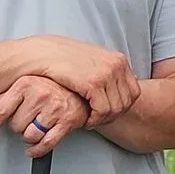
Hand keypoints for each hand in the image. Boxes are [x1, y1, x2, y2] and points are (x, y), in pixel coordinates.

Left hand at [0, 75, 90, 158]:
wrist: (80, 89)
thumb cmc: (48, 88)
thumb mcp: (20, 90)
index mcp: (24, 84)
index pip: (0, 111)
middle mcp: (40, 95)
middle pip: (15, 126)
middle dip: (18, 127)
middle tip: (28, 119)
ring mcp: (55, 108)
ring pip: (30, 135)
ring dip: (30, 136)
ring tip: (36, 126)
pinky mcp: (68, 121)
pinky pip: (46, 143)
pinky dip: (37, 150)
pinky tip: (33, 148)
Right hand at [26, 35, 141, 122]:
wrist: (40, 54)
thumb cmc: (62, 60)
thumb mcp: (92, 62)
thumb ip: (106, 73)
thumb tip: (119, 89)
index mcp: (119, 60)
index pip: (134, 92)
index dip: (122, 107)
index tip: (107, 113)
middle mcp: (117, 65)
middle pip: (127, 102)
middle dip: (113, 115)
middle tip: (98, 119)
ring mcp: (107, 73)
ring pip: (116, 109)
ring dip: (103, 119)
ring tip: (89, 119)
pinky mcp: (94, 83)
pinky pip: (103, 110)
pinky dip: (95, 119)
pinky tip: (84, 119)